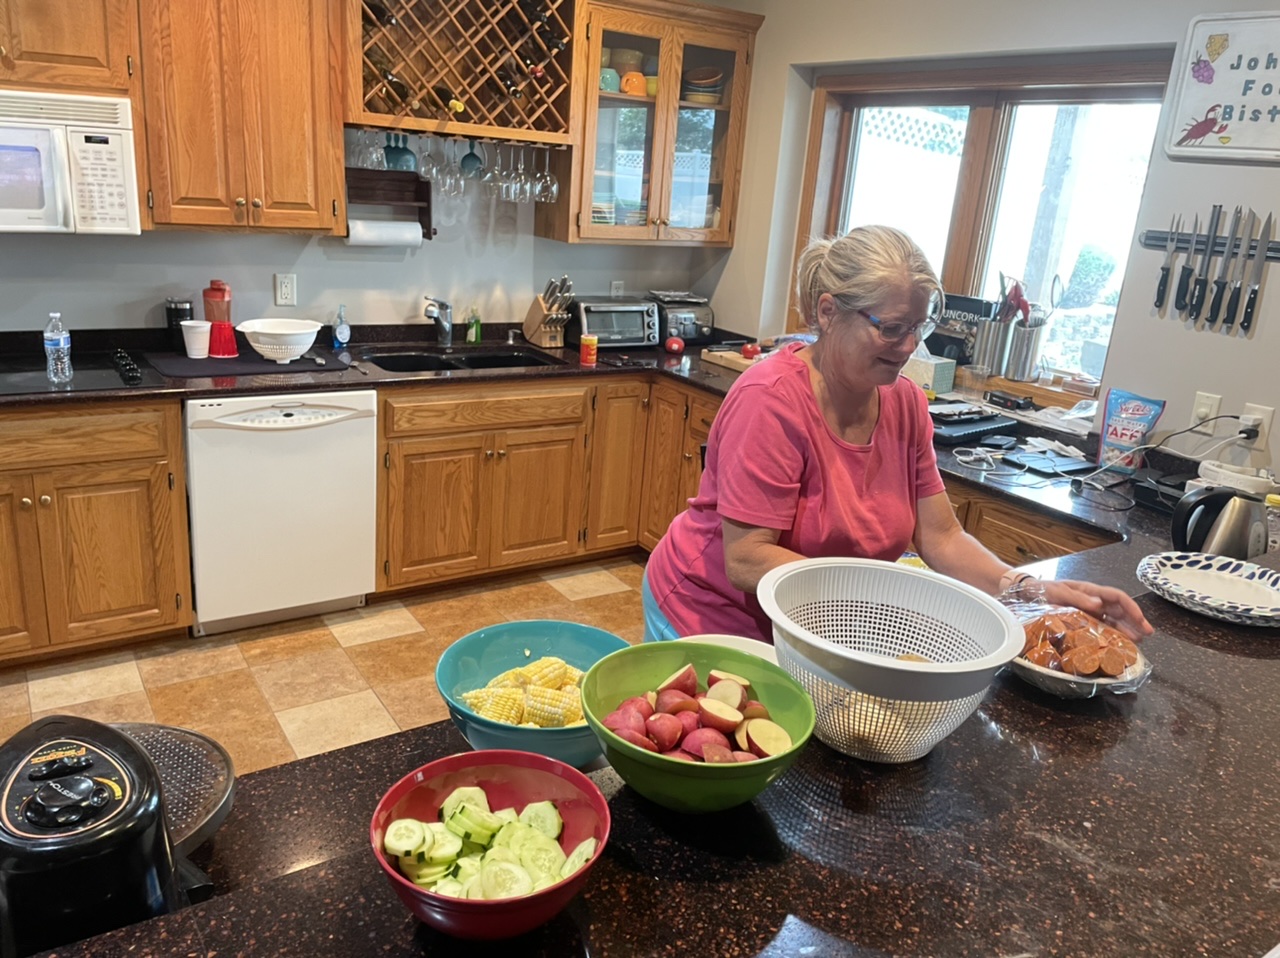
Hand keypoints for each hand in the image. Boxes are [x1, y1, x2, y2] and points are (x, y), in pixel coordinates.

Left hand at [1037, 579, 1152, 640]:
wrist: (1027, 594)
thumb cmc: (1044, 590)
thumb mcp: (1059, 593)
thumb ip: (1079, 599)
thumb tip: (1100, 605)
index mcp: (1091, 591)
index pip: (1118, 598)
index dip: (1132, 608)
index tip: (1141, 621)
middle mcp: (1093, 601)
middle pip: (1120, 610)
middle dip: (1135, 621)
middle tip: (1148, 634)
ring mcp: (1089, 611)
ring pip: (1114, 620)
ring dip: (1127, 629)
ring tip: (1138, 641)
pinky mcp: (1083, 621)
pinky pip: (1101, 627)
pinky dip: (1112, 634)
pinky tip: (1118, 643)